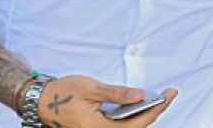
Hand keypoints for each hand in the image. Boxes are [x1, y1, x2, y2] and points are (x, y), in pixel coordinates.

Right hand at [37, 75, 176, 127]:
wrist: (41, 101)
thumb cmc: (63, 93)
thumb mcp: (91, 88)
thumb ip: (116, 93)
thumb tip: (139, 95)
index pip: (135, 124)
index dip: (155, 110)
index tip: (169, 95)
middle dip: (155, 111)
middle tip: (170, 94)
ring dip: (146, 115)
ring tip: (161, 98)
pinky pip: (121, 126)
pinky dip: (134, 116)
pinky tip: (142, 103)